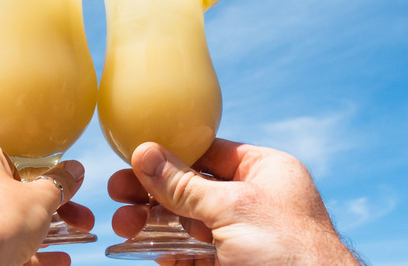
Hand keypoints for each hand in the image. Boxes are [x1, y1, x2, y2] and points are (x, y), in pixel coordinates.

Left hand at [0, 140, 93, 265]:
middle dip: (53, 213)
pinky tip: (54, 263)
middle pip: (15, 196)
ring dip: (42, 237)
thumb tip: (75, 171)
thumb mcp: (41, 198)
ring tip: (71, 247)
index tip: (71, 192)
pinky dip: (23, 253)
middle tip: (81, 222)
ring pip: (5, 224)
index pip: (18, 162)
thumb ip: (60, 184)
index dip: (50, 179)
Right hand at [108, 138, 361, 265]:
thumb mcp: (233, 209)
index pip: (208, 152)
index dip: (169, 154)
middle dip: (152, 192)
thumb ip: (184, 184)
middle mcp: (253, 201)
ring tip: (124, 226)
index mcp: (264, 172)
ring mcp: (243, 237)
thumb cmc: (290, 254)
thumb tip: (143, 152)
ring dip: (153, 223)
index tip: (132, 160)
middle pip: (191, 188)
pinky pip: (193, 256)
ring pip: (187, 222)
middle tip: (117, 194)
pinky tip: (148, 252)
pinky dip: (169, 253)